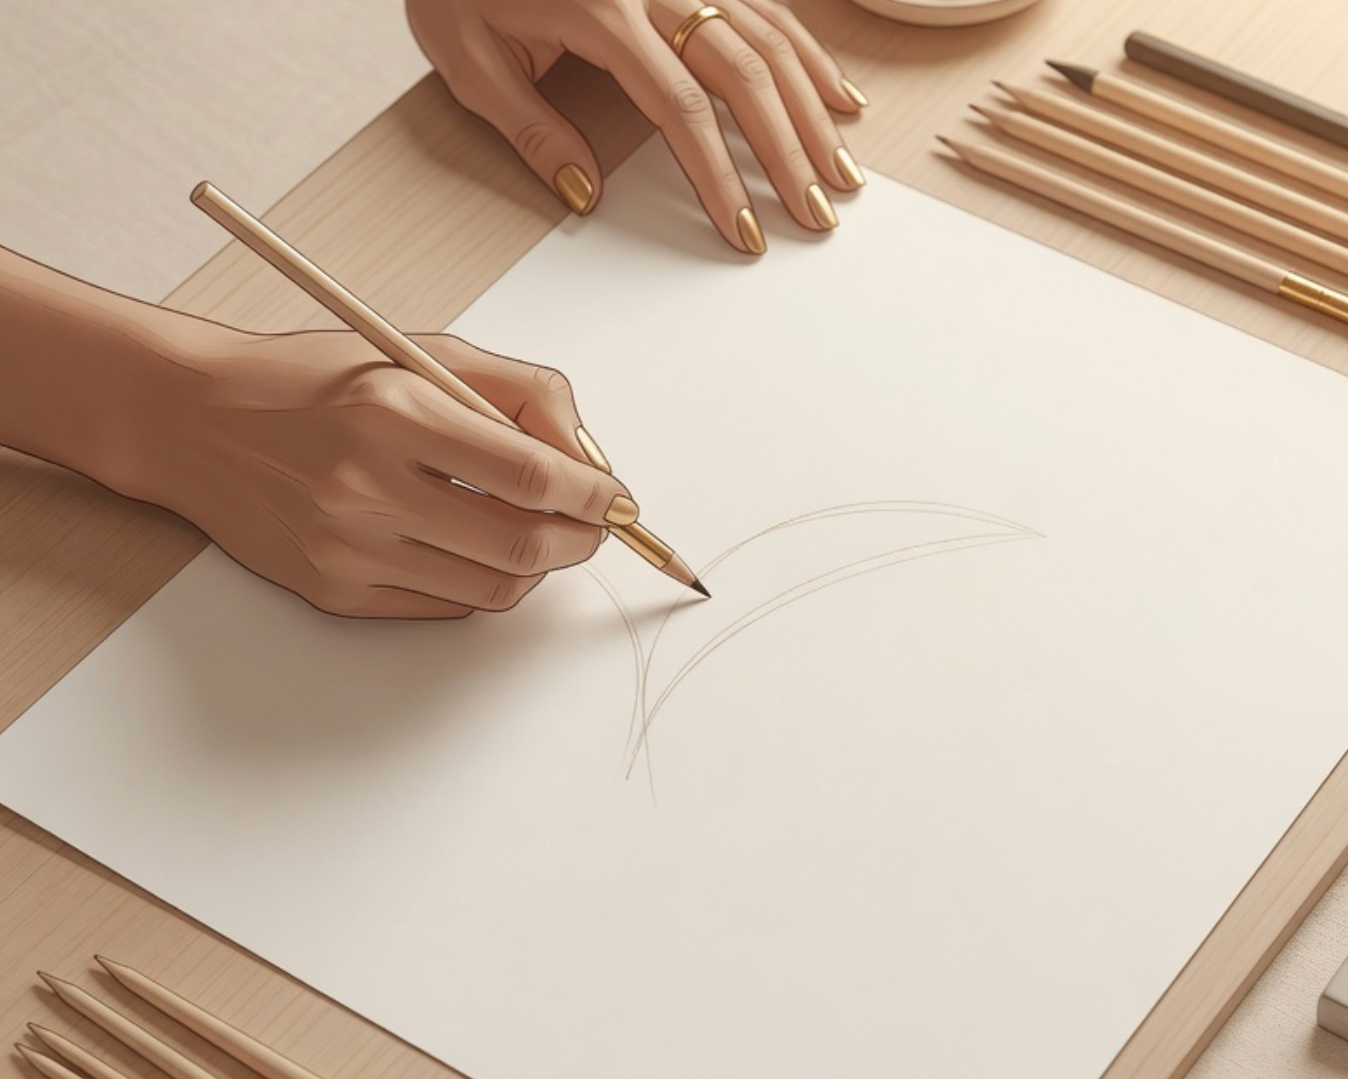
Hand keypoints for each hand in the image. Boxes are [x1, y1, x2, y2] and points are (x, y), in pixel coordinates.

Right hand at [141, 330, 633, 618]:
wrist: (196, 422)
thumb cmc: (315, 380)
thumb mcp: (420, 351)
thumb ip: (519, 393)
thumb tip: (588, 459)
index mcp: (392, 410)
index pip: (528, 473)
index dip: (593, 493)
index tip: (618, 498)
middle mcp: (365, 486)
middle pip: (519, 543)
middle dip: (581, 540)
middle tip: (595, 525)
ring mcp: (346, 548)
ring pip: (491, 588)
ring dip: (538, 567)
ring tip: (539, 535)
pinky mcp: (333, 592)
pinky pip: (444, 608)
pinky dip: (482, 585)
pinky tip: (476, 550)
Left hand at [405, 0, 867, 252]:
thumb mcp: (468, 57)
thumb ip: (529, 127)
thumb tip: (583, 193)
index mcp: (605, 12)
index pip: (682, 109)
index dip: (719, 176)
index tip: (742, 231)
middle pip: (746, 74)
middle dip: (789, 152)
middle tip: (818, 214)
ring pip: (769, 40)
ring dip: (813, 110)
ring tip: (842, 171)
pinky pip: (766, 9)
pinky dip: (807, 55)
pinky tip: (837, 96)